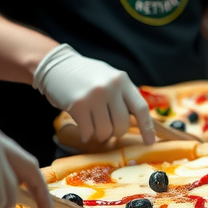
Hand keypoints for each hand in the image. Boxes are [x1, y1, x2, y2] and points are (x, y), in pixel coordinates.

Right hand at [32, 44, 154, 144]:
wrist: (58, 66)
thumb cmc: (87, 76)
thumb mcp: (110, 78)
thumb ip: (123, 95)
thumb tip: (138, 121)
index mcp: (122, 80)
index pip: (141, 108)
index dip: (147, 127)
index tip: (150, 142)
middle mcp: (111, 87)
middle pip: (122, 124)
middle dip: (116, 132)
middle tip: (108, 128)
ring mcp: (94, 96)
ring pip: (105, 131)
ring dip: (99, 134)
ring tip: (93, 126)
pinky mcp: (78, 105)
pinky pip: (88, 131)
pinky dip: (87, 135)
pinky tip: (83, 128)